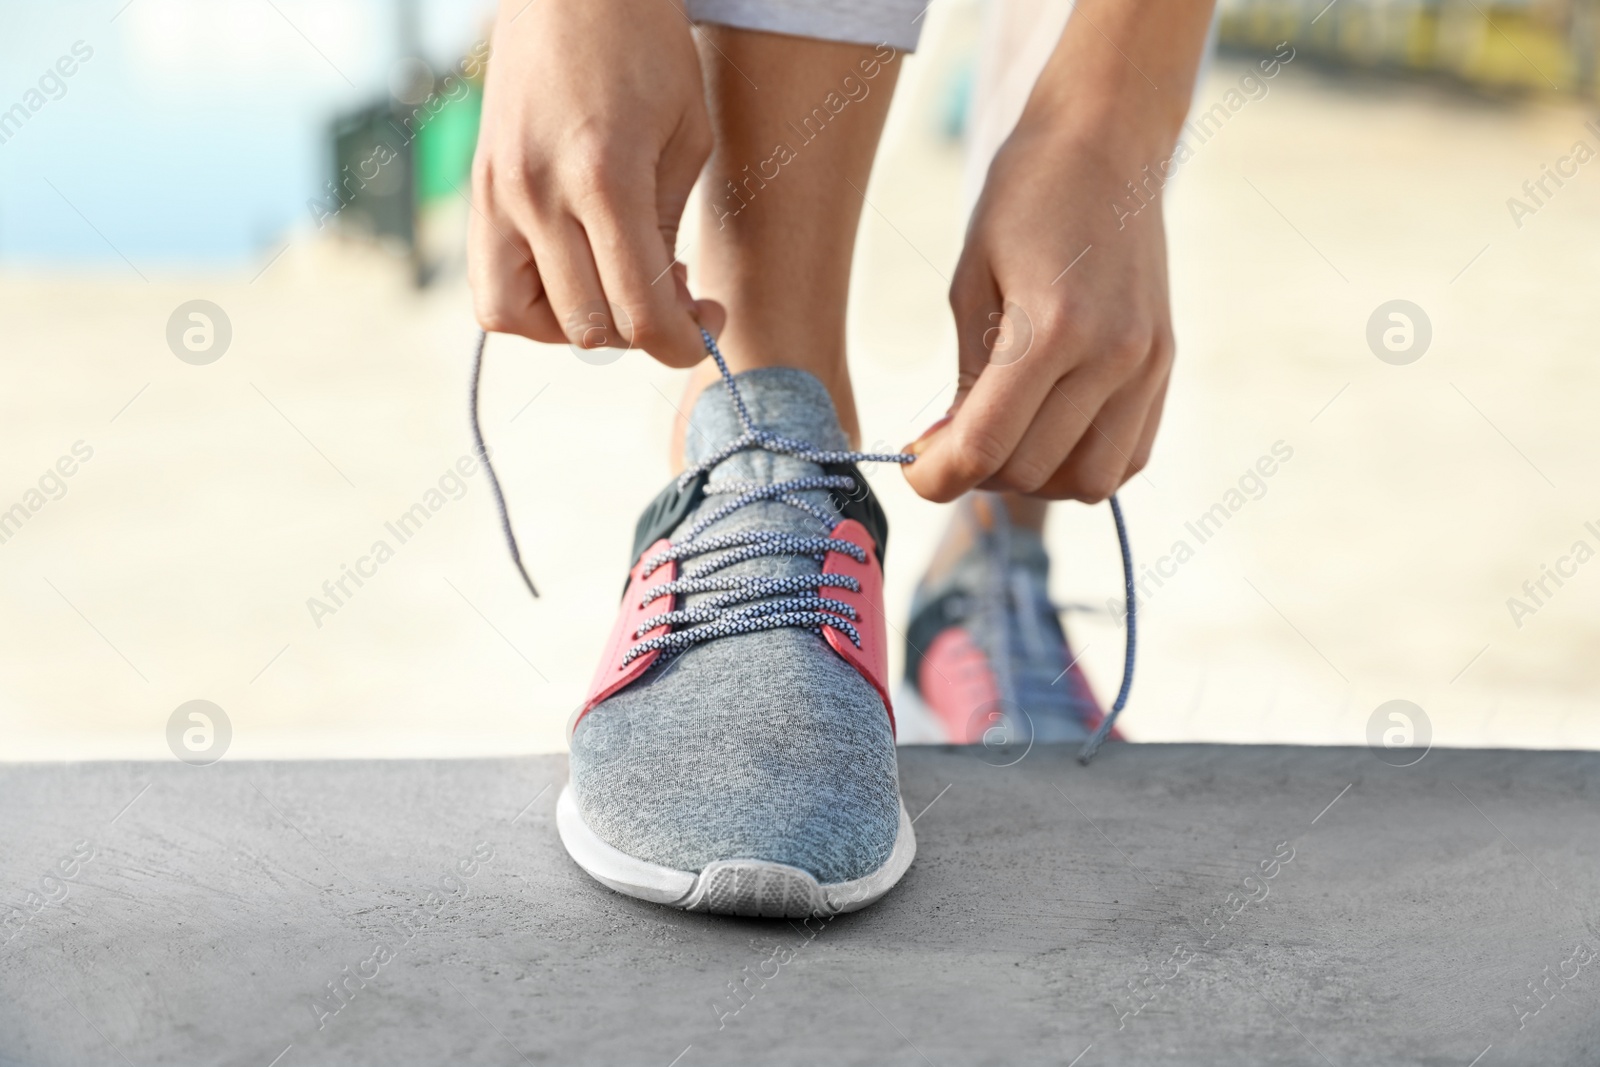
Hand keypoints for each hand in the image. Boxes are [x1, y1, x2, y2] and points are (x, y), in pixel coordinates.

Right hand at [468, 0, 722, 365]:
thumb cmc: (644, 46)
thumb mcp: (686, 138)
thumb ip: (668, 230)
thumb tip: (663, 302)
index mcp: (603, 178)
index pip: (638, 312)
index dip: (681, 343)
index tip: (707, 328)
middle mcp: (537, 194)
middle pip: (587, 326)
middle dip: (642, 332)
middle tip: (676, 297)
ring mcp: (496, 194)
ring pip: (521, 320)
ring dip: (577, 326)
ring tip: (617, 287)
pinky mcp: (478, 190)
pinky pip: (490, 286)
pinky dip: (533, 303)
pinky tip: (575, 274)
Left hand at [902, 124, 1174, 502]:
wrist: (1107, 143)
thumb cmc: (1025, 199)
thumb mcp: (970, 284)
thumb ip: (965, 378)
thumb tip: (950, 453)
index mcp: (1054, 327)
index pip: (986, 446)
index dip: (935, 478)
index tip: (913, 470)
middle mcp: (1112, 355)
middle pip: (1033, 472)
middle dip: (978, 473)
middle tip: (950, 442)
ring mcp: (1147, 365)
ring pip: (1088, 482)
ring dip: (1035, 478)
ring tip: (1004, 437)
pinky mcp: (1164, 367)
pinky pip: (1128, 458)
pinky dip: (1082, 462)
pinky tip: (1050, 428)